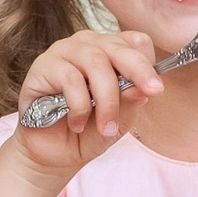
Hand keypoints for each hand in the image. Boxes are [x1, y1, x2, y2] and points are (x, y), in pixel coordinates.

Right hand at [13, 30, 162, 181]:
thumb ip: (131, 101)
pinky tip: (77, 123)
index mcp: (111, 51)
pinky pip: (69, 78)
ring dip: (106, 100)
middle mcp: (88, 45)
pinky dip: (79, 106)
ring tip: (106, 127)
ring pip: (95, 63)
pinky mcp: (43, 65)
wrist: (55, 154)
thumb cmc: (89, 132)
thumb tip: (144, 87)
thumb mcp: (119, 120)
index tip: (155, 88)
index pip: (136, 42)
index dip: (147, 63)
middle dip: (138, 71)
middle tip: (152, 92)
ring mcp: (64, 51)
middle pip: (118, 46)